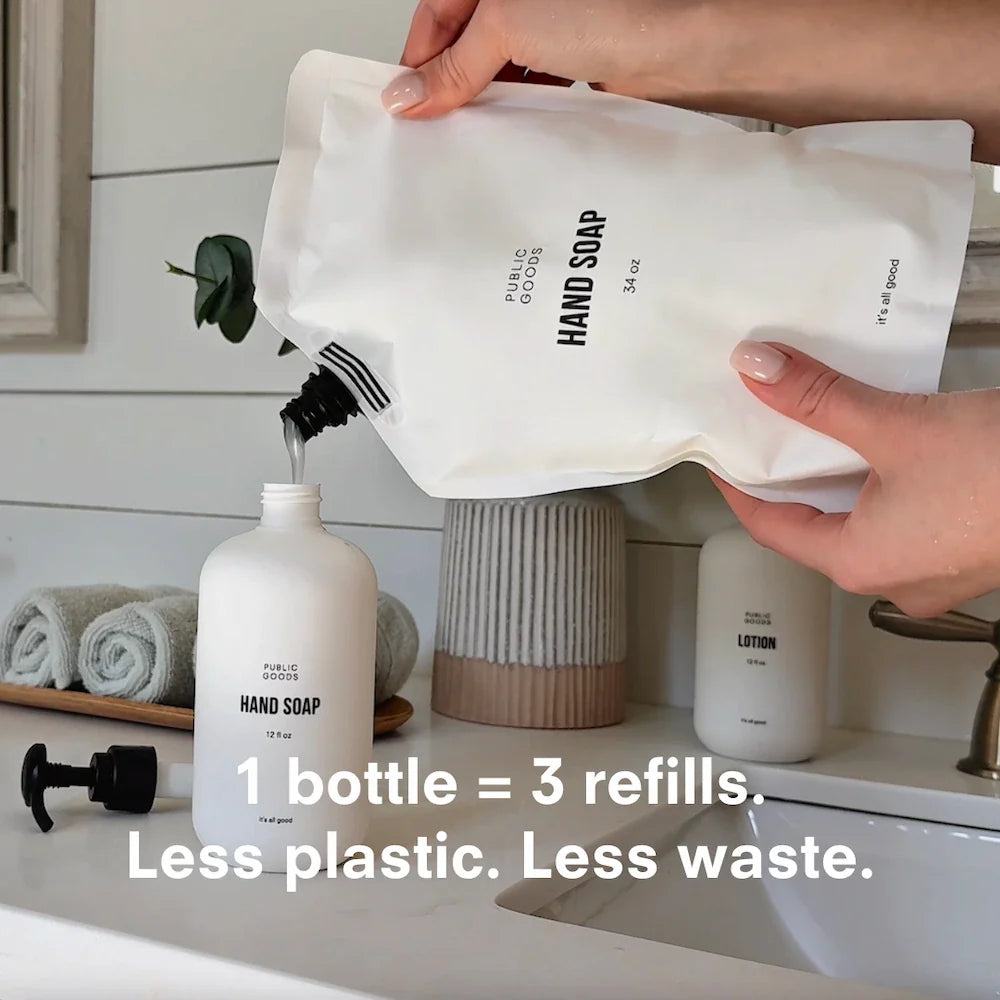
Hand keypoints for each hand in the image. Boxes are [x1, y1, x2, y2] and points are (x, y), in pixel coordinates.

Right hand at [382, 0, 710, 116]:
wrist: (681, 48)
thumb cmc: (610, 10)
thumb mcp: (507, 26)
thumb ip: (454, 64)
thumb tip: (407, 94)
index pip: (438, 15)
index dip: (419, 60)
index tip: (405, 106)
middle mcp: (525, 0)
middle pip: (468, 44)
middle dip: (451, 85)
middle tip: (434, 126)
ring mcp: (554, 29)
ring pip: (500, 70)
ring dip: (486, 101)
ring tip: (472, 132)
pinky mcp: (577, 65)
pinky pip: (532, 91)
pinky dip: (518, 110)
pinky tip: (510, 129)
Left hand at [714, 341, 999, 617]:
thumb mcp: (896, 426)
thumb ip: (817, 399)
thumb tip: (757, 370)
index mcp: (858, 563)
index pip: (769, 526)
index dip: (738, 485)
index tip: (719, 452)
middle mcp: (893, 577)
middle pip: (813, 523)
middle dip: (790, 474)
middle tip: (766, 427)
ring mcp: (935, 570)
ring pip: (861, 518)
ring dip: (839, 473)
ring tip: (818, 424)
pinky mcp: (967, 549)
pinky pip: (903, 515)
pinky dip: (881, 480)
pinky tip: (882, 441)